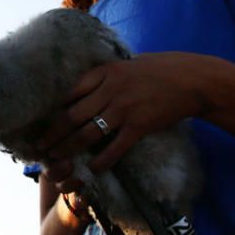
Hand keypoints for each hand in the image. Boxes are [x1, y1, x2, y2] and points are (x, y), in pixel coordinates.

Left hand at [36, 52, 204, 172]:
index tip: (40, 121)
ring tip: (57, 160)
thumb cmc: (159, 69)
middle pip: (71, 116)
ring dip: (69, 149)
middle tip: (41, 147)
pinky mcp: (138, 126)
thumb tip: (82, 87)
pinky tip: (92, 169)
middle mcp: (109, 90)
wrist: (193, 79)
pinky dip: (101, 161)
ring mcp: (123, 109)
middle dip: (53, 134)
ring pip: (87, 134)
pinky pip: (114, 148)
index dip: (52, 110)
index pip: (68, 93)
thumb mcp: (126, 65)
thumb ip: (105, 76)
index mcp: (104, 73)